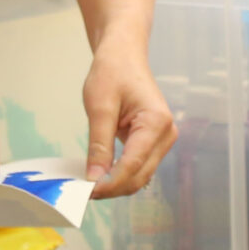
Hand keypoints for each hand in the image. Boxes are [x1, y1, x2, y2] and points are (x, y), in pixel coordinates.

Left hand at [82, 43, 175, 196]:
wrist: (123, 55)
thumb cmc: (112, 72)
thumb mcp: (99, 107)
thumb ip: (99, 144)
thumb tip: (95, 178)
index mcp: (156, 122)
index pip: (133, 164)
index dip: (110, 182)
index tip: (86, 192)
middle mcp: (166, 134)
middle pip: (140, 175)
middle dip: (112, 187)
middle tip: (82, 194)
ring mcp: (162, 140)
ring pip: (140, 175)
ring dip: (116, 184)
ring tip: (88, 186)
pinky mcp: (153, 142)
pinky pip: (138, 166)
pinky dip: (119, 174)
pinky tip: (99, 175)